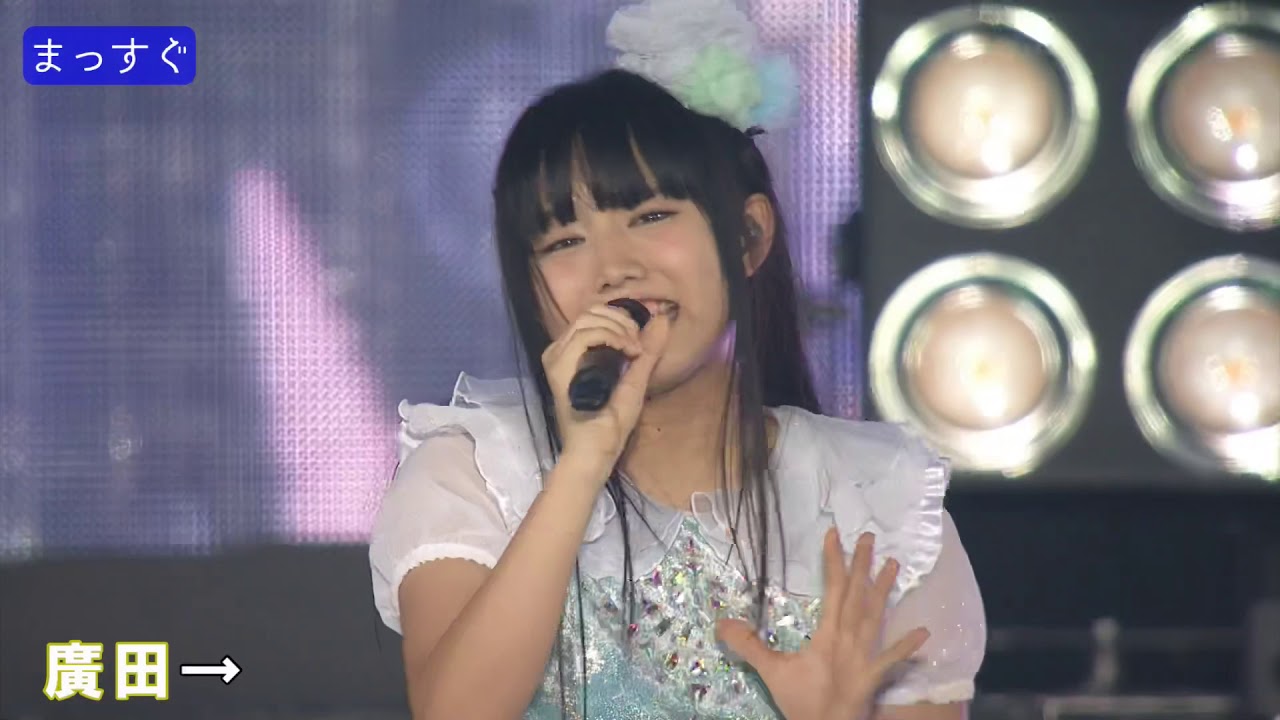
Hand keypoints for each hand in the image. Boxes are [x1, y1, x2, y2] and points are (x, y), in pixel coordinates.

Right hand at [541, 303, 671, 476]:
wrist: (596, 449)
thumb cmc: (612, 423)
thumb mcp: (637, 379)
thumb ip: (648, 350)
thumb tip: (662, 318)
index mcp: (576, 353)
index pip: (594, 316)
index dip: (621, 318)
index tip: (640, 339)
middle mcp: (562, 351)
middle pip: (590, 312)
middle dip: (621, 320)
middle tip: (638, 344)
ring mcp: (557, 357)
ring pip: (587, 319)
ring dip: (618, 328)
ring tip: (634, 350)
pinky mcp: (559, 366)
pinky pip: (584, 335)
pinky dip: (610, 336)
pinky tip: (626, 350)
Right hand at [716, 530, 929, 719]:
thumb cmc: (803, 702)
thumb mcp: (772, 673)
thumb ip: (750, 646)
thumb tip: (722, 622)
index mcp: (829, 634)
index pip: (834, 589)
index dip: (834, 561)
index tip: (834, 535)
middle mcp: (851, 639)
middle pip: (859, 596)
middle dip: (863, 566)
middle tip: (870, 538)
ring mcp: (866, 657)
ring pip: (877, 617)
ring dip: (885, 591)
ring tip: (894, 565)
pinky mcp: (875, 676)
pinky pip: (894, 659)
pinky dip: (908, 646)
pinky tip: (925, 633)